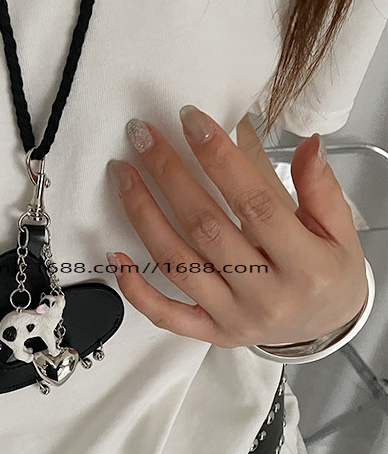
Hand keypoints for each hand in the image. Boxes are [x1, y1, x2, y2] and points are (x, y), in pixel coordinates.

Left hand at [106, 106, 367, 347]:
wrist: (326, 327)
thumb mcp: (340, 229)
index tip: (191, 120)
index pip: (255, 203)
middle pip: (205, 228)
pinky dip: (135, 289)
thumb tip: (308, 144)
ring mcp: (233, 317)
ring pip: (177, 264)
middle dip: (169, 176)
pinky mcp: (211, 333)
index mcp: (305, 264)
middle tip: (143, 136)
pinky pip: (165, 315)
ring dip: (142, 216)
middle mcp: (265, 294)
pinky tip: (114, 254)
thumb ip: (321, 188)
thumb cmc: (328, 271)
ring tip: (123, 174)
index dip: (220, 159)